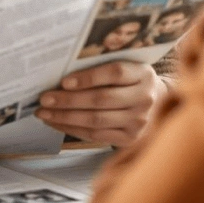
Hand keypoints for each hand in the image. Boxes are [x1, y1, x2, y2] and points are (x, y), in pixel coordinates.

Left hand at [36, 61, 167, 146]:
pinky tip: (57, 123)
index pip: (115, 73)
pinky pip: (96, 136)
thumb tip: (64, 71)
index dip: (88, 77)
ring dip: (65, 117)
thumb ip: (104, 65)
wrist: (158, 104)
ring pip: (96, 120)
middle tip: (45, 99)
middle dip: (68, 100)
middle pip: (101, 99)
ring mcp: (138, 121)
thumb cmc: (132, 81)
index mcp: (143, 74)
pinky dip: (73, 129)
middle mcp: (144, 98)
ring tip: (44, 113)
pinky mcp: (130, 138)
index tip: (64, 81)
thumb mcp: (128, 66)